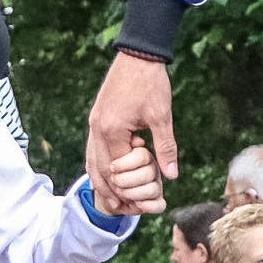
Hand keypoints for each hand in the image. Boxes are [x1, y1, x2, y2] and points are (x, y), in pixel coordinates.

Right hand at [87, 53, 175, 214]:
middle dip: (110, 190)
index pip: (116, 170)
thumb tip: (170, 176)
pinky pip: (93, 148)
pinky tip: (106, 172)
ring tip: (110, 199)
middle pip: (98, 170)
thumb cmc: (151, 83)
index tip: (138, 201)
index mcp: (111, 130)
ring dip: (101, 180)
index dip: (128, 187)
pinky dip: (98, 164)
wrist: (138, 53)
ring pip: (91, 160)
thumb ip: (165, 147)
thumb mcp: (161, 116)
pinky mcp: (97, 117)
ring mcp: (94, 123)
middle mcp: (97, 129)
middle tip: (121, 208)